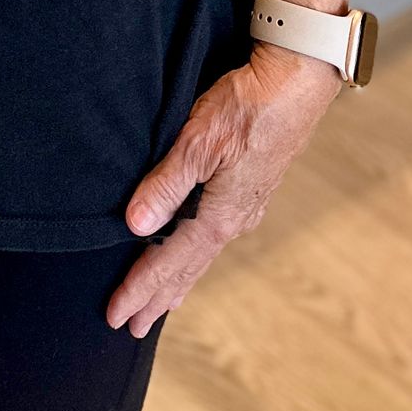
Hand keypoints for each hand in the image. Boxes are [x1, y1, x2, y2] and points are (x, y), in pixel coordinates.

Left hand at [105, 45, 340, 337]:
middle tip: (130, 327)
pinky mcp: (248, 190)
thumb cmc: (248, 107)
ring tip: (158, 305)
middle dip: (156, 297)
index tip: (116, 314)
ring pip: (200, 255)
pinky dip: (193, 255)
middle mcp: (233, 220)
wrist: (296, 84)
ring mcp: (244, 207)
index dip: (140, 288)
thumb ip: (167, 183)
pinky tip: (191, 253)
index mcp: (219, 215)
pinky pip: (212, 236)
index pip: (170, 262)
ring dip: (176, 280)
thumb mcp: (199, 140)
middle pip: (186, 268)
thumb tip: (136, 226)